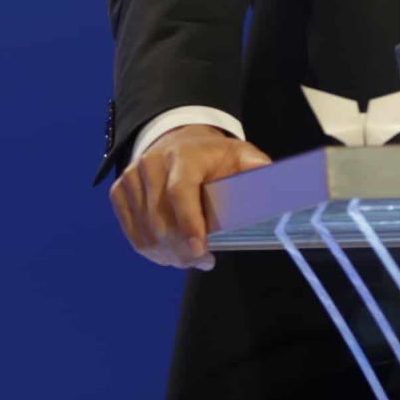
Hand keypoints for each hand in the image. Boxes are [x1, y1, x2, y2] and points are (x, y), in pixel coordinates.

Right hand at [110, 124, 271, 270]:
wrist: (176, 139)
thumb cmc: (213, 156)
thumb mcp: (241, 155)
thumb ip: (258, 170)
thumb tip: (279, 186)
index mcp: (184, 156)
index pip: (180, 191)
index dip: (189, 224)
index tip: (201, 251)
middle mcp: (152, 164)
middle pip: (162, 221)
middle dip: (184, 251)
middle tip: (204, 260)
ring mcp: (132, 177)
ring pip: (146, 233)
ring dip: (169, 255)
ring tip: (189, 256)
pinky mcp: (120, 190)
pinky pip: (133, 234)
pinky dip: (152, 251)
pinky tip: (169, 251)